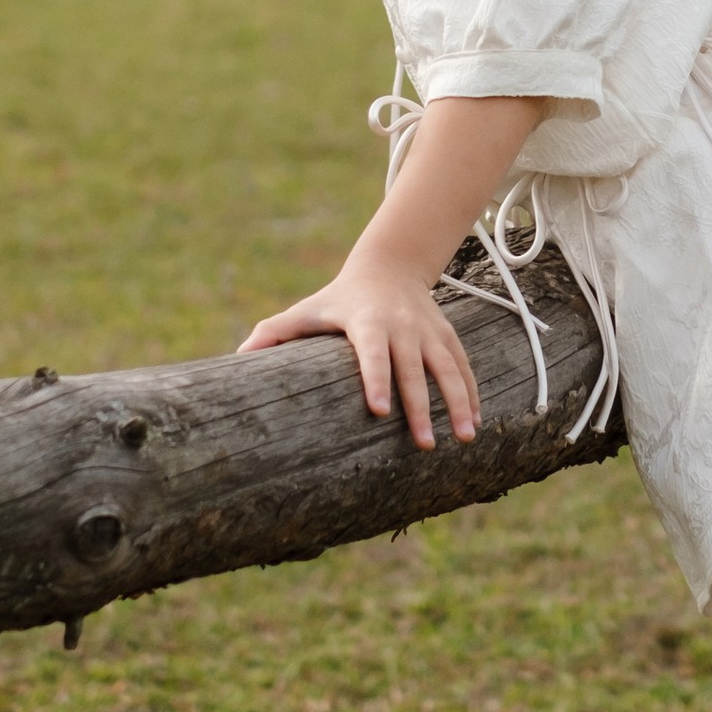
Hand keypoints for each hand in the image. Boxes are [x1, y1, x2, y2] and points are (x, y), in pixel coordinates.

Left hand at [238, 264, 481, 448]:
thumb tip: (237, 359)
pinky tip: (475, 424)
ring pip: (448, 368)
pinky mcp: (447, 336)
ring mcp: (429, 331)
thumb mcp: (307, 310)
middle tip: (423, 444)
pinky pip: (463, 366)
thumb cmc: (338, 299)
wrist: (390, 266)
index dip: (376, 379)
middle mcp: (402, 325)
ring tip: (464, 438)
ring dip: (458, 403)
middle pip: (413, 368)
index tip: (380, 410)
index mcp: (366, 321)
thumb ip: (274, 333)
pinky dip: (472, 394)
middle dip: (420, 407)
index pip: (372, 352)